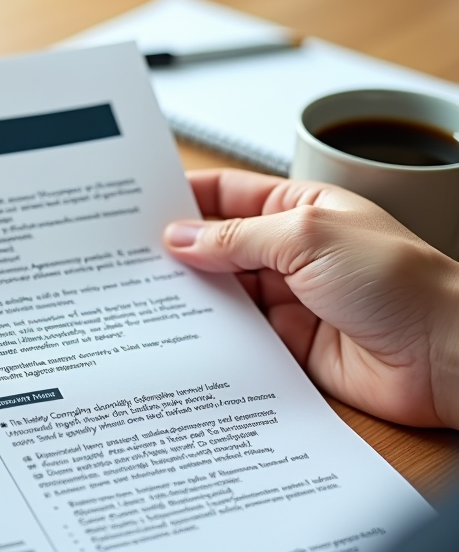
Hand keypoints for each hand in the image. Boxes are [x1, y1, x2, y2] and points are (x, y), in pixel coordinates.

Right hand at [163, 169, 458, 429]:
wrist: (445, 356)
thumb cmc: (399, 282)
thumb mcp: (307, 237)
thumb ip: (237, 237)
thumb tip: (181, 237)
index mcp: (300, 210)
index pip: (229, 195)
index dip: (185, 198)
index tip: (138, 205)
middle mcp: (289, 253)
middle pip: (218, 246)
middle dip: (177, 250)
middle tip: (125, 256)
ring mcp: (287, 300)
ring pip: (222, 294)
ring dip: (188, 295)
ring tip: (139, 295)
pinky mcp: (286, 346)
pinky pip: (237, 337)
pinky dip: (209, 336)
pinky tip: (177, 335)